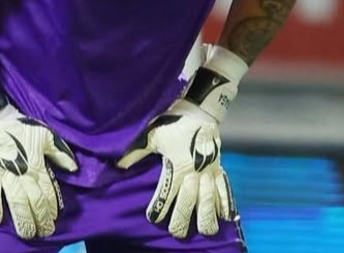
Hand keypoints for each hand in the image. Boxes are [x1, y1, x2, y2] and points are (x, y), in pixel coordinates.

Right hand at [0, 48, 77, 238]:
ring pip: (17, 203)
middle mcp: (23, 173)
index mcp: (37, 164)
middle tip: (44, 232)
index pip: (48, 191)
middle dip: (41, 220)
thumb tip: (73, 168)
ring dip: (23, 221)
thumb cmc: (19, 125)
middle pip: (34, 202)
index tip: (55, 219)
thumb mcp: (46, 134)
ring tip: (27, 233)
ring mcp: (4, 176)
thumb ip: (60, 153)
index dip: (52, 208)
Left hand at [117, 43, 247, 238]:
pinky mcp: (218, 167)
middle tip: (176, 232)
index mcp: (178, 166)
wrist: (200, 109)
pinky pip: (224, 188)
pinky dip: (225, 202)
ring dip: (207, 216)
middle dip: (182, 219)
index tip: (154, 219)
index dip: (161, 207)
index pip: (168, 193)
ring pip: (210, 199)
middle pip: (190, 202)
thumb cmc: (173, 122)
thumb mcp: (152, 135)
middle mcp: (196, 172)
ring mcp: (209, 171)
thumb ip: (135, 152)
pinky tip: (225, 216)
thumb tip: (118, 165)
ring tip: (205, 231)